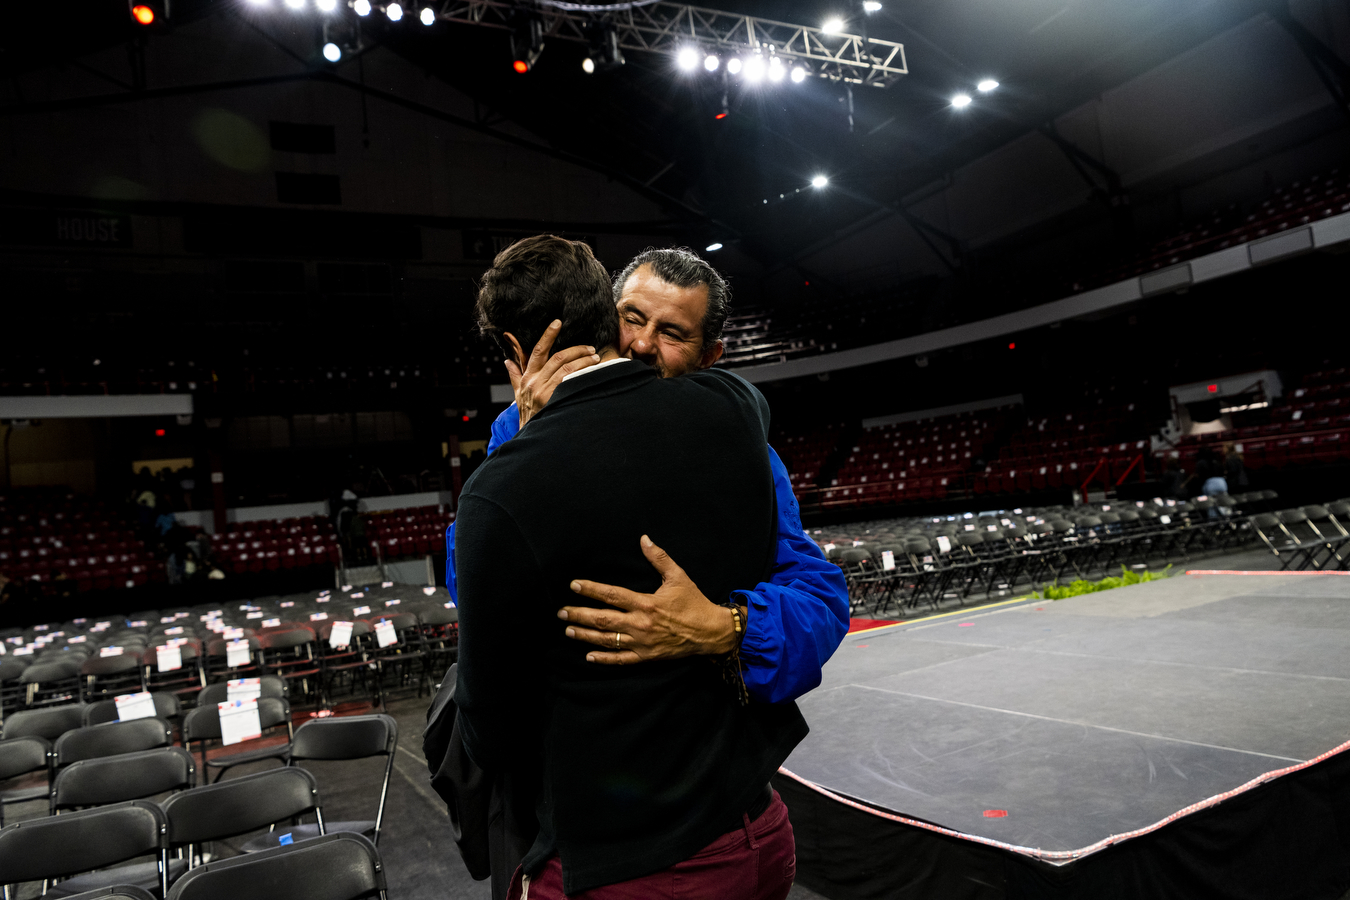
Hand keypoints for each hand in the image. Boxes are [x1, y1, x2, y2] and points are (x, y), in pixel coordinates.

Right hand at [503, 320, 600, 428]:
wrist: (531, 436)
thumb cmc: (527, 413)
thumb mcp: (518, 394)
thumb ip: (515, 375)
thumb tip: (507, 361)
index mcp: (527, 377)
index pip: (537, 350)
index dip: (548, 335)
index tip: (557, 323)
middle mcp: (535, 382)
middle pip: (558, 358)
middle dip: (577, 350)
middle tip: (590, 348)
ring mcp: (544, 391)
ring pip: (567, 368)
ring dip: (584, 361)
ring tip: (595, 358)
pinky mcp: (554, 399)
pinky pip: (571, 382)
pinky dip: (582, 374)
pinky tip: (592, 372)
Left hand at [560, 535, 742, 664]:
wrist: (711, 631)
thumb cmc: (694, 602)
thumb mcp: (678, 576)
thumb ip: (658, 558)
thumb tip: (644, 539)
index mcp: (646, 603)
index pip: (612, 594)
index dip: (591, 589)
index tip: (574, 585)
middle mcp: (641, 623)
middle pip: (603, 619)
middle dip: (579, 615)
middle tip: (561, 612)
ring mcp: (642, 642)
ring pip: (607, 639)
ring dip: (585, 635)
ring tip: (568, 630)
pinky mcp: (647, 656)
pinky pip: (621, 659)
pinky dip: (604, 659)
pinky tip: (588, 656)